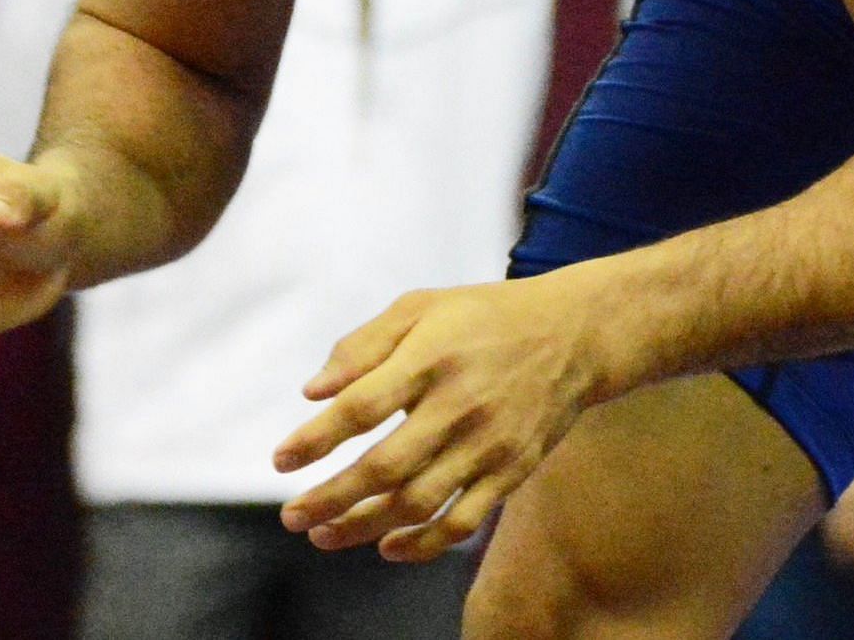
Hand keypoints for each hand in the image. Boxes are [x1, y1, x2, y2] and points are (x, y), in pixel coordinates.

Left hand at [273, 272, 606, 562]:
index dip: (315, 440)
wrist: (573, 335)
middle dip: (331, 497)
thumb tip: (313, 392)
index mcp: (429, 358)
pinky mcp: (511, 471)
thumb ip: (362, 346)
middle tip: (292, 516)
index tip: (280, 460)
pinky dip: (423, 543)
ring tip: (322, 535)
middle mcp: (459, 406)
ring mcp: (488, 444)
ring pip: (419, 502)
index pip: (360, 408)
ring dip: (364, 526)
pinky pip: (463, 521)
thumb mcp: (419, 307)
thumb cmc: (481, 317)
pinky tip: (387, 547)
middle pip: (385, 466)